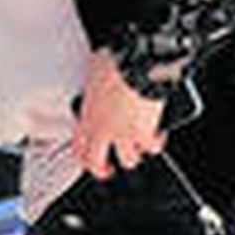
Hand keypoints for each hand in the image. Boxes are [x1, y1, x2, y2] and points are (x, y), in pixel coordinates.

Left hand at [73, 47, 165, 178]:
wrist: (135, 67)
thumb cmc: (112, 65)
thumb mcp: (92, 73)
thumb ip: (93, 85)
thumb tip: (95, 77)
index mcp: (86, 115)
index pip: (77, 146)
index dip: (81, 156)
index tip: (85, 157)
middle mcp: (102, 129)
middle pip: (96, 163)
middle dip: (102, 169)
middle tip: (107, 168)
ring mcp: (124, 134)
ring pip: (128, 160)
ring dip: (133, 154)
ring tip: (137, 147)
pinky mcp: (145, 134)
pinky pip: (152, 148)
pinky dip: (156, 143)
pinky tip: (158, 135)